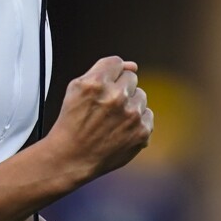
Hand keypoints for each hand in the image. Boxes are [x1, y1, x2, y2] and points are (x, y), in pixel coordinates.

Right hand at [46, 57, 152, 182]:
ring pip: (141, 96)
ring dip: (130, 105)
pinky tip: (120, 130)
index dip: (108, 76)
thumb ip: (104, 69)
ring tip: (111, 120)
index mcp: (96, 83)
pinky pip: (147, 115)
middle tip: (104, 107)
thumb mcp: (77, 88)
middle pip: (131, 78)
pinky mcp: (142, 131)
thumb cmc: (73, 121)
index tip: (102, 89)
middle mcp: (116, 97)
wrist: (72, 157)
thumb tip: (134, 66)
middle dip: (120, 89)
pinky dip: (137, 122)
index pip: (117, 63)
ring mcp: (131, 115)